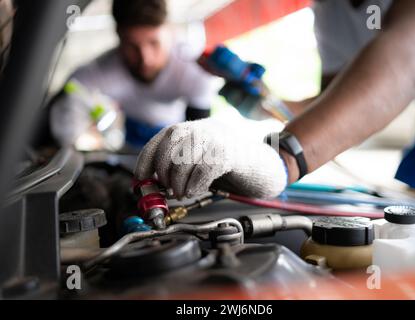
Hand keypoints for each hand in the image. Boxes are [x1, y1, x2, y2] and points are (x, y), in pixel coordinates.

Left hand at [135, 113, 287, 198]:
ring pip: (183, 159)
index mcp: (192, 128)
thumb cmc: (228, 166)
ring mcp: (215, 138)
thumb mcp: (199, 162)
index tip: (140, 179)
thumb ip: (178, 168)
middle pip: (169, 146)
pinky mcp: (228, 153)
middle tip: (166, 190)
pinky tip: (193, 191)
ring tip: (181, 193)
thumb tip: (152, 183)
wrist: (263, 165)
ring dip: (177, 182)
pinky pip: (203, 169)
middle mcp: (202, 128)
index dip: (145, 160)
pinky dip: (194, 185)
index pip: (160, 139)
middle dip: (162, 173)